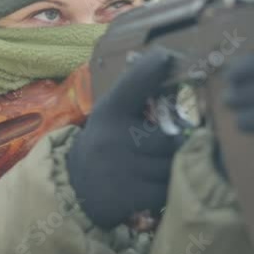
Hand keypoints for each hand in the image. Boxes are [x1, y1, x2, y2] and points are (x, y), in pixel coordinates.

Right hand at [66, 50, 182, 228]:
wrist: (75, 187)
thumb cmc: (105, 142)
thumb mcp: (113, 112)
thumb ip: (138, 91)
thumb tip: (170, 61)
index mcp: (109, 112)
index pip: (132, 85)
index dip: (150, 69)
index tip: (165, 56)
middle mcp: (112, 139)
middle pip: (169, 138)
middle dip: (178, 144)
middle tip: (175, 145)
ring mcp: (121, 170)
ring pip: (172, 165)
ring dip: (175, 167)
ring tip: (163, 165)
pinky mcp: (131, 197)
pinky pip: (168, 188)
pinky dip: (170, 187)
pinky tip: (157, 183)